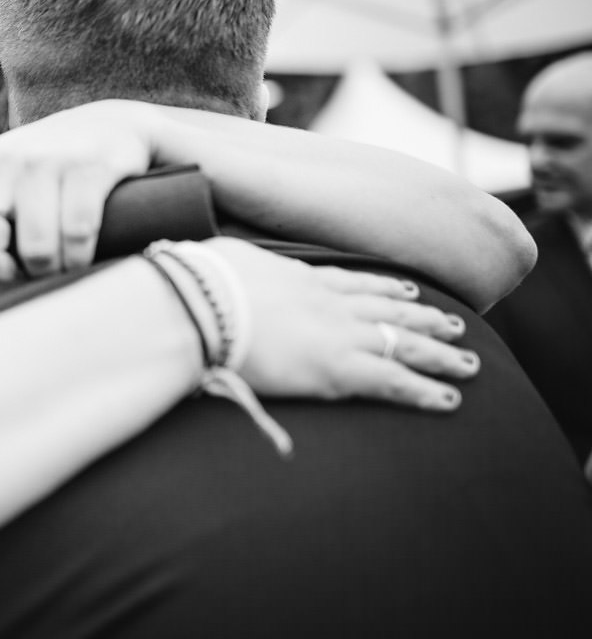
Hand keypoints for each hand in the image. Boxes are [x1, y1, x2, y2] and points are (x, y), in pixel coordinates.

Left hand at [0, 102, 157, 286]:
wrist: (115, 128)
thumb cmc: (42, 160)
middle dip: (6, 277)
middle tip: (24, 274)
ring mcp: (43, 164)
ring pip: (35, 252)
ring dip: (52, 272)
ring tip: (60, 265)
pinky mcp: (88, 168)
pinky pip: (76, 236)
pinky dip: (82, 258)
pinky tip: (85, 253)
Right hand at [204, 237, 476, 410]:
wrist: (196, 303)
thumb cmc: (194, 284)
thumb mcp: (215, 262)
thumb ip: (226, 268)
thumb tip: (200, 263)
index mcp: (298, 277)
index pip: (354, 283)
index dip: (385, 289)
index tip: (409, 292)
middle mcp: (328, 301)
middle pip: (389, 309)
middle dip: (424, 319)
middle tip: (455, 326)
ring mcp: (337, 331)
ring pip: (403, 341)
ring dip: (438, 352)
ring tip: (467, 362)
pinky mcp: (337, 367)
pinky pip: (393, 380)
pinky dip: (424, 390)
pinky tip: (449, 399)